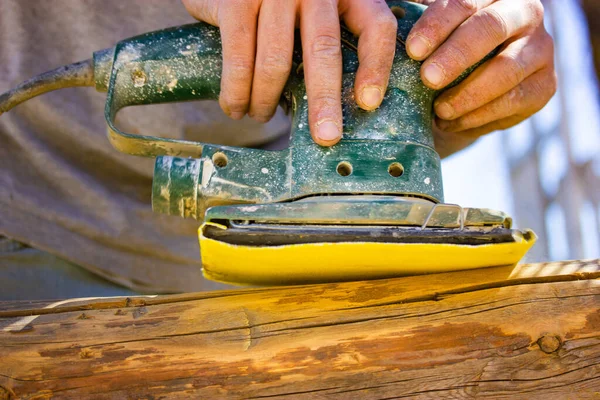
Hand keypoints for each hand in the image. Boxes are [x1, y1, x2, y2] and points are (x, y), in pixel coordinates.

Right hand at [182, 0, 397, 145]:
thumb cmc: (274, 2)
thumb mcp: (313, 8)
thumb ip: (329, 36)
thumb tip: (334, 106)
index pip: (374, 26)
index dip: (375, 66)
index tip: (368, 103)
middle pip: (324, 49)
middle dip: (325, 100)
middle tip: (326, 137)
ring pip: (276, 60)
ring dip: (267, 100)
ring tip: (260, 116)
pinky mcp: (236, 1)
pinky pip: (240, 57)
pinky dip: (236, 91)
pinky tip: (235, 108)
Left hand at [407, 0, 556, 157]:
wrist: (469, 91)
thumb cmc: (440, 53)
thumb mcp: (429, 34)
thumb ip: (416, 20)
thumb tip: (390, 18)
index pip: (465, 1)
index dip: (437, 24)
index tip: (413, 50)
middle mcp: (524, 12)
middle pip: (491, 28)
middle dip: (456, 55)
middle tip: (427, 79)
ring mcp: (540, 49)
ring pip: (506, 69)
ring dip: (468, 93)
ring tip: (439, 110)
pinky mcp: (545, 86)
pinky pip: (514, 102)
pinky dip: (479, 116)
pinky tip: (453, 122)